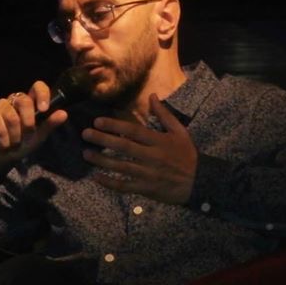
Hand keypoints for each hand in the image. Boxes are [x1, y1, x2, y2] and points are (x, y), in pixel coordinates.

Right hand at [0, 81, 67, 163]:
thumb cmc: (22, 143)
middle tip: (28, 135)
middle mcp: (15, 100)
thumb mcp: (39, 136)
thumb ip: (50, 124)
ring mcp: (1, 106)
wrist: (2, 157)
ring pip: (12, 116)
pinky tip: (5, 144)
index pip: (37, 87)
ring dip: (16, 134)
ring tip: (15, 143)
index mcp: (30, 102)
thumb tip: (63, 114)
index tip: (44, 109)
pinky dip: (5, 138)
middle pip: (24, 101)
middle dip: (28, 122)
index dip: (42, 94)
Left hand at [81, 94, 197, 204]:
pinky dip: (110, 183)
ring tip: (86, 154)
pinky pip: (125, 186)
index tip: (97, 121)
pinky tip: (97, 177)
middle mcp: (152, 156)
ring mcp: (148, 174)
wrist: (200, 181)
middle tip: (85, 134)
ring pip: (121, 166)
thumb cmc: (187, 154)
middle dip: (103, 139)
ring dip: (102, 160)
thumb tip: (152, 96)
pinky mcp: (146, 188)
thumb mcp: (179, 131)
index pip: (133, 131)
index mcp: (158, 140)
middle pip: (123, 147)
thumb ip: (164, 114)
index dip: (114, 125)